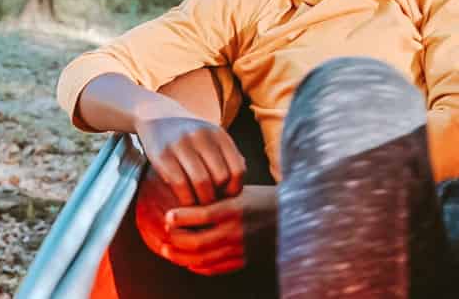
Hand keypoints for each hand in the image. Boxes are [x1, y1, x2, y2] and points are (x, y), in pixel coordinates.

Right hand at [135, 114, 245, 205]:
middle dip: (217, 197)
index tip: (225, 197)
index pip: (237, 169)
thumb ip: (226, 157)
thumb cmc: (189, 134)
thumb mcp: (211, 137)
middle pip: (220, 178)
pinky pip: (180, 184)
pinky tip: (184, 202)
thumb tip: (238, 185)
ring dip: (201, 201)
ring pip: (202, 182)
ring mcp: (182, 144)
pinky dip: (185, 198)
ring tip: (198, 207)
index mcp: (218, 134)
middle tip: (211, 205)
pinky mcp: (162, 154)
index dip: (234, 189)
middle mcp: (202, 136)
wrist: (156, 116)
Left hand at [136, 172, 276, 275]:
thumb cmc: (266, 199)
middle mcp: (234, 231)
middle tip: (164, 236)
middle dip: (175, 241)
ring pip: (202, 259)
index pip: (199, 215)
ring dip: (181, 257)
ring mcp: (239, 249)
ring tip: (168, 251)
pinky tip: (190, 263)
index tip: (167, 216)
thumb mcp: (242, 190)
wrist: (295, 218)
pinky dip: (199, 267)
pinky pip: (216, 269)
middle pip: (195, 242)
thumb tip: (191, 192)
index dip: (180, 218)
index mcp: (233, 209)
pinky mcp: (244, 260)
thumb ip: (219, 195)